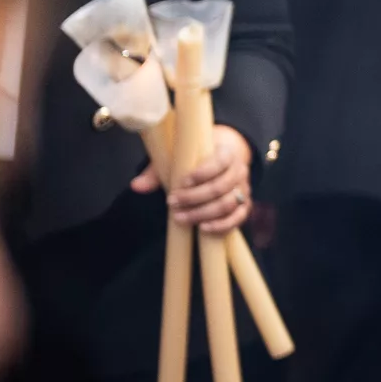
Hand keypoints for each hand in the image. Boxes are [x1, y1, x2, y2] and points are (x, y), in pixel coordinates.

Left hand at [134, 124, 253, 232]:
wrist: (221, 159)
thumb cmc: (195, 159)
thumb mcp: (176, 159)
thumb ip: (157, 172)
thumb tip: (136, 186)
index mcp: (226, 153)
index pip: (220, 162)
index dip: (202, 173)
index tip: (182, 182)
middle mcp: (239, 170)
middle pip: (221, 187)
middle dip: (194, 197)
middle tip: (171, 203)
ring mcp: (244, 188)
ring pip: (228, 204)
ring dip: (202, 213)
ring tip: (180, 217)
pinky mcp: (244, 205)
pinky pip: (238, 217)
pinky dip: (222, 225)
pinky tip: (203, 228)